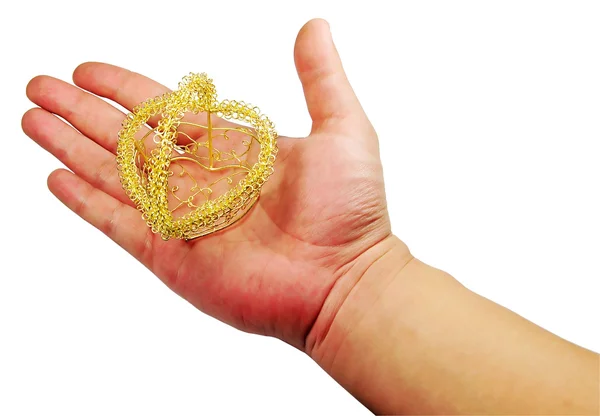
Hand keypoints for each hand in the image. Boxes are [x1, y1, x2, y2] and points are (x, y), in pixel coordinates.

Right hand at [22, 19, 399, 349]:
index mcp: (233, 148)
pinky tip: (55, 177)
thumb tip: (314, 26)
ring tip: (32, 121)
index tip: (88, 70)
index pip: (165, 110)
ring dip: (71, 147)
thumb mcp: (343, 128)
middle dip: (82, 113)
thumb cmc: (351, 211)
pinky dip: (85, 200)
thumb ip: (320, 77)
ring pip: (114, 174)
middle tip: (38, 86)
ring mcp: (183, 218)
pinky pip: (117, 222)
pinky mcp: (171, 256)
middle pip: (127, 138)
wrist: (344, 282)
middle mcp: (202, 180)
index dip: (125, 88)